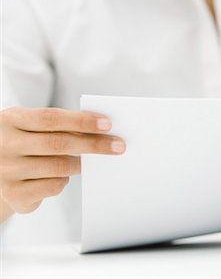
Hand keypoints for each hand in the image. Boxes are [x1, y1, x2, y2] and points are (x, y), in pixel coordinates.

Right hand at [0, 107, 125, 214]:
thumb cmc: (21, 144)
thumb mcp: (29, 126)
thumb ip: (57, 125)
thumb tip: (100, 129)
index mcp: (11, 119)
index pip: (51, 118)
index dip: (81, 121)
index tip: (107, 124)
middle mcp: (5, 144)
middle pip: (59, 143)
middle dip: (94, 144)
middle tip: (118, 145)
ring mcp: (7, 170)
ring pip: (59, 166)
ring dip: (80, 164)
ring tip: (88, 161)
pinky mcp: (14, 193)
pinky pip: (54, 185)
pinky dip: (65, 180)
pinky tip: (63, 175)